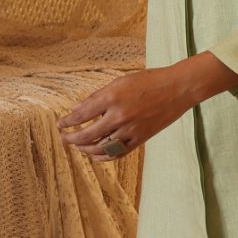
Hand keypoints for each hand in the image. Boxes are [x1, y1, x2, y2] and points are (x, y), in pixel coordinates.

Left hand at [55, 54, 237, 163]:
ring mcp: (131, 129)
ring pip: (101, 146)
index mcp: (112, 97)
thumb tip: (78, 109)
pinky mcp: (141, 138)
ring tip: (78, 146)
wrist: (177, 89)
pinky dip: (104, 156)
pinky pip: (118, 152)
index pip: (82, 114)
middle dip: (71, 138)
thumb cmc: (149, 81)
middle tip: (63, 138)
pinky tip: (95, 155)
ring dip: (85, 148)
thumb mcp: (121, 81)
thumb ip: (98, 97)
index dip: (68, 122)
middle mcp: (119, 115)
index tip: (60, 124)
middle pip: (87, 134)